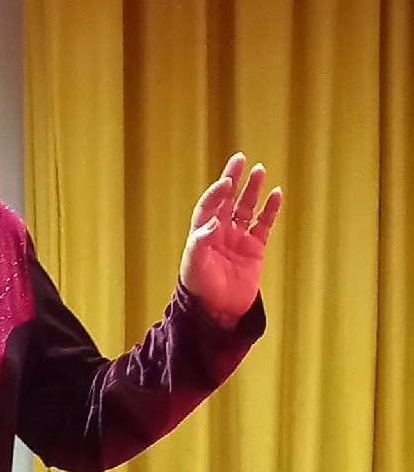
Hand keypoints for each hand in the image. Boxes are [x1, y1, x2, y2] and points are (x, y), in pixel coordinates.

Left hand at [179, 153, 281, 326]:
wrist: (217, 313)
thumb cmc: (200, 290)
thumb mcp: (194, 266)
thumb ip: (200, 242)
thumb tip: (213, 222)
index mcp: (202, 233)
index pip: (209, 205)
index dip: (217, 192)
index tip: (226, 182)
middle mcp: (220, 232)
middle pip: (228, 200)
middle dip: (233, 179)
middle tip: (240, 159)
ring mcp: (239, 239)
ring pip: (247, 208)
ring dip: (252, 190)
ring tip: (259, 171)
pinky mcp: (255, 249)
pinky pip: (264, 225)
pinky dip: (270, 211)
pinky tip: (276, 195)